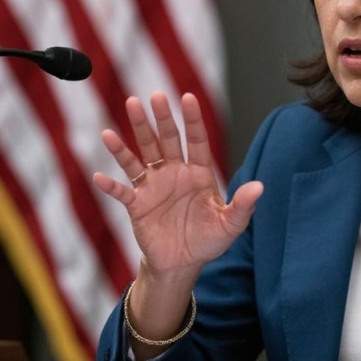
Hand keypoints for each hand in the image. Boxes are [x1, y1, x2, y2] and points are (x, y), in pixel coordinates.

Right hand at [93, 91, 262, 273]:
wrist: (182, 263)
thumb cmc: (207, 240)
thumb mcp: (230, 225)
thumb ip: (243, 206)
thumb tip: (259, 187)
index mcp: (198, 173)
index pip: (196, 141)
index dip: (193, 120)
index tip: (188, 97)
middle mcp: (174, 174)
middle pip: (166, 141)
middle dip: (161, 119)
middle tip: (154, 96)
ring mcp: (154, 187)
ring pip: (141, 157)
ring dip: (131, 138)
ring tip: (125, 117)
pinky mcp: (137, 205)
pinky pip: (122, 192)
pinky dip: (111, 185)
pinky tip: (100, 176)